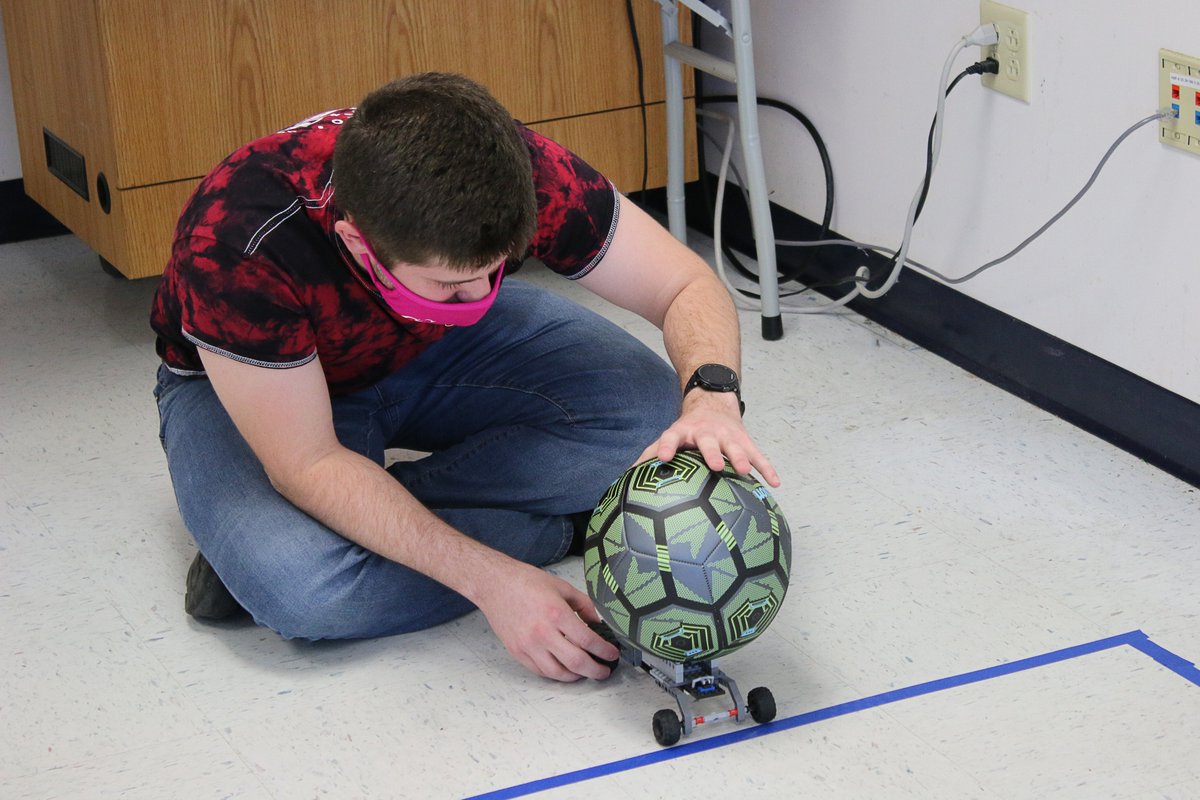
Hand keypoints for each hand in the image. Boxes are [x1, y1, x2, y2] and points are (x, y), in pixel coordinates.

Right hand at [474, 561, 619, 681]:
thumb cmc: (525, 582)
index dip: (604, 650)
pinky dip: (555, 673)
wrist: (494, 584)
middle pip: (576, 662)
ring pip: (558, 673)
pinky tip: (564, 669)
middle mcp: (543, 633)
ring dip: (576, 676)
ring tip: (585, 672)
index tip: (612, 654)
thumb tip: (597, 621)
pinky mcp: (517, 652)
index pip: (588, 640)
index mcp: (557, 614)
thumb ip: (583, 604)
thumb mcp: (561, 587)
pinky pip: (540, 671)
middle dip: (595, 670)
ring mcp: (528, 645)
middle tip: (604, 671)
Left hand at [639, 390, 780, 486]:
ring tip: (746, 472)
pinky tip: (774, 483)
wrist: (712, 402)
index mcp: (683, 432)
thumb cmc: (687, 429)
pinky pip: (758, 455)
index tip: (663, 459)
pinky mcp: (745, 440)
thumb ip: (650, 454)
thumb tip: (625, 477)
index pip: (671, 438)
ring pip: (736, 446)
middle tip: (715, 466)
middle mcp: (705, 432)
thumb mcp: (669, 436)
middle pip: (708, 442)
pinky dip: (767, 468)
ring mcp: (727, 435)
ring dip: (742, 458)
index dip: (666, 447)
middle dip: (712, 453)